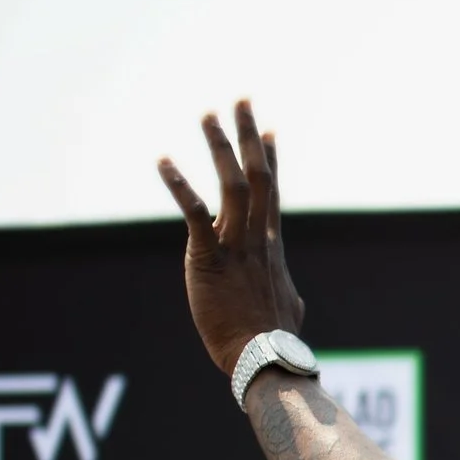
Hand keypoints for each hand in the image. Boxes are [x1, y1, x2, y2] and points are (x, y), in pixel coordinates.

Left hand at [157, 100, 304, 373]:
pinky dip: (180, 185)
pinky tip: (164, 161)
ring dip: (220, 146)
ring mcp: (236, 246)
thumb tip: (295, 301)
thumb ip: (287, 294)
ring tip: (207, 114)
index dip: (272, 159)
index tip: (270, 131)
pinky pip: (195, 213)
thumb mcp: (289, 310)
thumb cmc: (275, 342)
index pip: (274, 193)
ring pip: (232, 184)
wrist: (264, 359)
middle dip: (248, 136)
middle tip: (241, 100)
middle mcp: (257, 238)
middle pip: (258, 175)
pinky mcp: (209, 258)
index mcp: (272, 247)